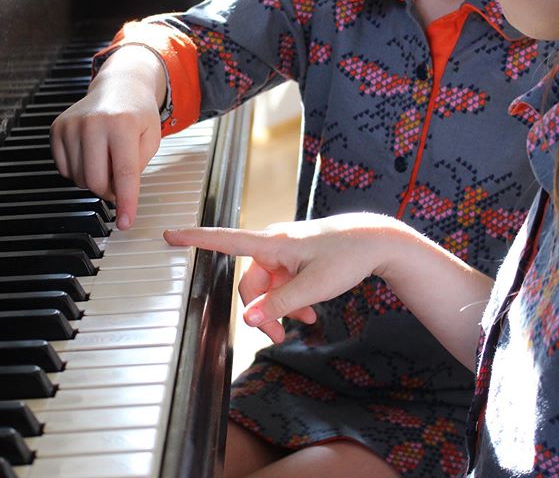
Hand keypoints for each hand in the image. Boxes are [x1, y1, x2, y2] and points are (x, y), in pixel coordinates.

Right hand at [50, 46, 165, 228]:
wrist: (120, 86)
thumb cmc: (139, 114)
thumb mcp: (151, 140)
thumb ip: (137, 168)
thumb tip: (117, 193)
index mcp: (122, 125)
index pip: (124, 174)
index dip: (126, 202)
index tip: (125, 223)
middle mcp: (93, 123)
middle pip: (97, 182)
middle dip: (111, 192)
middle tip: (121, 184)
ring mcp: (72, 125)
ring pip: (80, 178)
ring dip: (97, 180)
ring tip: (109, 162)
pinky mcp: (57, 129)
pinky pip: (66, 169)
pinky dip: (81, 171)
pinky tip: (93, 156)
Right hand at [164, 213, 416, 342]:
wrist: (375, 241)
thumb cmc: (346, 256)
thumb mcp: (313, 286)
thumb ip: (280, 303)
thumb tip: (248, 319)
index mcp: (273, 243)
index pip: (225, 240)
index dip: (195, 239)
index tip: (169, 235)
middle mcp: (275, 244)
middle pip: (250, 282)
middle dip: (261, 311)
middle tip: (279, 337)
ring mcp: (286, 252)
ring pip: (268, 286)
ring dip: (279, 309)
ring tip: (302, 325)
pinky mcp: (297, 258)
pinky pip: (284, 283)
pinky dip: (292, 301)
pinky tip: (309, 315)